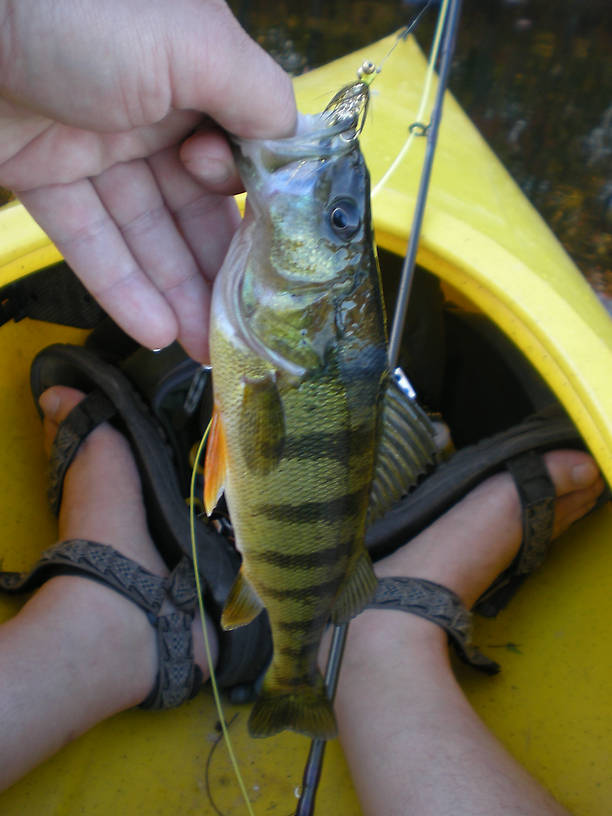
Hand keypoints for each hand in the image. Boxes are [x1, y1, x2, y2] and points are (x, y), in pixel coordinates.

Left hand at [0, 0, 295, 360]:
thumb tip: (294, 141)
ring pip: (144, 233)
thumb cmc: (81, 6)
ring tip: (202, 347)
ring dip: (174, 293)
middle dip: (217, 272)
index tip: (257, 244)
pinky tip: (152, 328)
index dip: (248, 209)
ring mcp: (95, 146)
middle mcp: (151, 113)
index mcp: (195, 75)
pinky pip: (88, 237)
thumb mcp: (194, 44)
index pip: (238, 159)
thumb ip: (256, 95)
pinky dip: (118, 285)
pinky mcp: (43, 174)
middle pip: (193, 208)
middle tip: (239, 329)